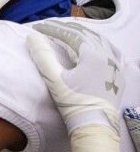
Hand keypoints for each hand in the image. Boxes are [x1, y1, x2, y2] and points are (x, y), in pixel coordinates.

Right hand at [26, 20, 124, 151]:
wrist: (95, 124)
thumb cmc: (74, 102)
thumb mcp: (54, 79)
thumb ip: (43, 55)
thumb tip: (32, 36)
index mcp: (92, 55)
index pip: (69, 34)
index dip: (52, 29)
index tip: (37, 27)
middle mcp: (107, 56)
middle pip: (85, 34)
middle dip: (66, 28)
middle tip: (49, 26)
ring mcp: (115, 64)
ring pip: (100, 40)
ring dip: (83, 33)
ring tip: (68, 31)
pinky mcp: (119, 74)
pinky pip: (113, 51)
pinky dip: (102, 43)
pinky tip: (98, 43)